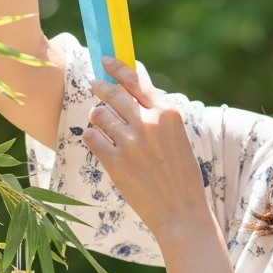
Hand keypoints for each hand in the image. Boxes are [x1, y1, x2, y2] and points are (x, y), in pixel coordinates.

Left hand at [82, 56, 215, 240]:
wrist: (181, 212)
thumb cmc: (181, 173)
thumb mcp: (177, 136)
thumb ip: (156, 112)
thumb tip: (135, 87)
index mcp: (168, 114)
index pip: (137, 81)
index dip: (118, 68)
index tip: (105, 60)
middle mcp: (148, 124)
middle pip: (113, 94)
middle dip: (100, 87)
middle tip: (94, 86)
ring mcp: (130, 143)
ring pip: (99, 114)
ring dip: (97, 116)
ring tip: (101, 122)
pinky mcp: (115, 163)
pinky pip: (91, 137)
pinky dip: (92, 137)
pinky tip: (98, 141)